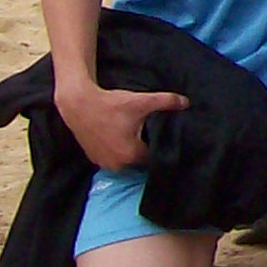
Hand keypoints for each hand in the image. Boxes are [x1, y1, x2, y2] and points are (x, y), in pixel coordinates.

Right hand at [54, 78, 186, 171]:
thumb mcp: (142, 101)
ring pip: (125, 161)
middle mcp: (117, 164)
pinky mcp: (93, 158)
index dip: (160, 149)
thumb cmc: (111, 104)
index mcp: (131, 155)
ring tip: (136, 137)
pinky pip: (112, 159)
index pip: (154, 159)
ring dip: (130, 152)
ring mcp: (103, 163)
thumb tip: (187, 102)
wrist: (79, 104)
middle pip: (139, 162)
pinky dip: (117, 151)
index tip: (164, 140)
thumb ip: (167, 102)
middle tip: (151, 136)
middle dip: (146, 151)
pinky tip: (121, 138)